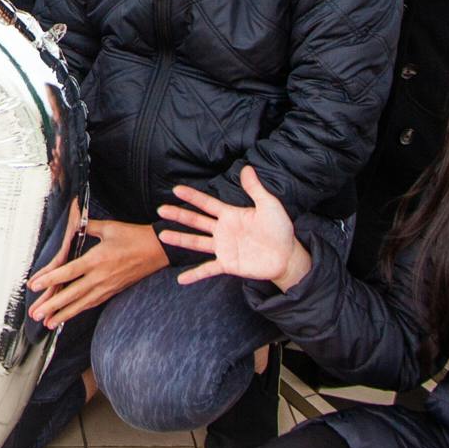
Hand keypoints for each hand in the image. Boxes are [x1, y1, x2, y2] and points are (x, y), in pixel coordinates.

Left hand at [27, 217, 167, 329]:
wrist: (158, 251)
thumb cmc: (134, 237)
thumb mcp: (109, 227)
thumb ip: (87, 226)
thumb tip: (72, 221)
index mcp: (96, 259)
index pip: (68, 272)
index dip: (50, 280)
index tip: (34, 286)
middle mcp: (100, 277)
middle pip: (71, 294)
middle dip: (52, 305)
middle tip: (35, 314)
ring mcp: (107, 287)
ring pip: (81, 304)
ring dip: (63, 314)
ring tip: (48, 323)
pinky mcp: (113, 291)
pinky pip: (92, 303)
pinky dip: (79, 311)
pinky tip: (69, 316)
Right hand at [158, 166, 314, 288]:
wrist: (287, 256)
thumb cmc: (280, 229)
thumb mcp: (269, 205)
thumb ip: (255, 189)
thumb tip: (247, 167)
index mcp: (230, 215)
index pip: (207, 204)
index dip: (192, 196)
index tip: (176, 189)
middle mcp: (223, 230)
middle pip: (196, 221)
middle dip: (178, 215)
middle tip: (161, 209)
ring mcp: (223, 248)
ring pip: (196, 243)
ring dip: (179, 239)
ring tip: (162, 236)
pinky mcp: (228, 264)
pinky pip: (208, 269)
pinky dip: (194, 275)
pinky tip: (180, 279)